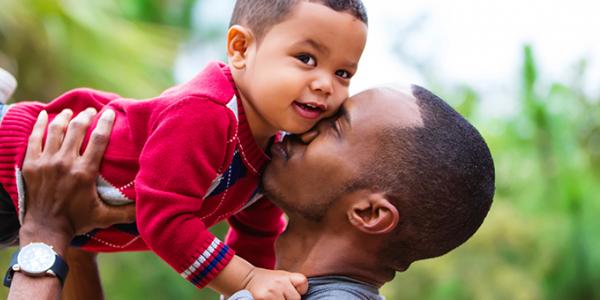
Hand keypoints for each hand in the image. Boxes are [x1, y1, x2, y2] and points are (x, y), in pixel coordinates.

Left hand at [21, 108, 134, 241]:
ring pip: (55, 130)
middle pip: (76, 129)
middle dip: (85, 116)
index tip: (109, 112)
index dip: (105, 123)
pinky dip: (39, 125)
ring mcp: (46, 162)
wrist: (46, 230)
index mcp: (85, 172)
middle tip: (91, 111)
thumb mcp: (105, 217)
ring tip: (70, 112)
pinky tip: (44, 116)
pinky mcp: (31, 165)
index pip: (98, 139)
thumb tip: (148, 207)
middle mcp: (65, 163)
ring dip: (64, 117)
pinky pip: (34, 138)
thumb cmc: (77, 222)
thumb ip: (127, 212)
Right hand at [243, 268, 307, 299]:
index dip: (300, 289)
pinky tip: (269, 299)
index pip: (303, 283)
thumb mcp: (281, 277)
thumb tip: (300, 297)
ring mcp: (271, 292)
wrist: (247, 278)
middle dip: (289, 299)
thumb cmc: (268, 281)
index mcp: (285, 276)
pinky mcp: (263, 298)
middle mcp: (279, 282)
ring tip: (274, 297)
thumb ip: (292, 285)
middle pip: (296, 299)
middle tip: (280, 295)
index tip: (293, 290)